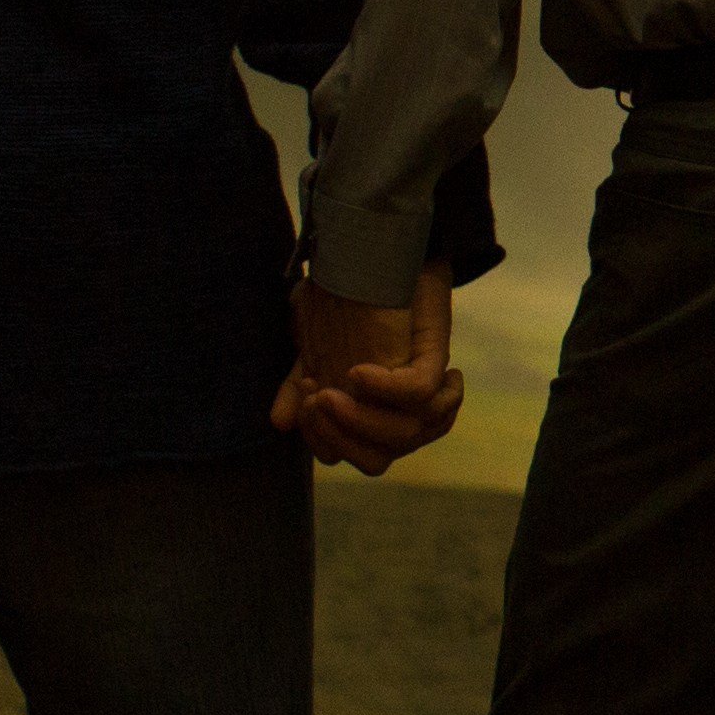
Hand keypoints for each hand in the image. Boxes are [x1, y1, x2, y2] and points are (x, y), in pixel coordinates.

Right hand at [274, 262, 460, 472]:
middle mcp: (400, 407)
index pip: (351, 457)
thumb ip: (300, 385)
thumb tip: (280, 423)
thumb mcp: (316, 347)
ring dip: (358, 419)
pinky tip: (360, 370)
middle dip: (338, 438)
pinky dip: (386, 389)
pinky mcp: (434, 357)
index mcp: (372, 412)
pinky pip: (420, 394)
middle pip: (378, 460)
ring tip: (331, 387)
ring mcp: (421, 384)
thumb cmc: (349, 303)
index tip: (306, 397)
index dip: (323, 441)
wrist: (380, 253)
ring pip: (404, 435)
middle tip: (317, 398)